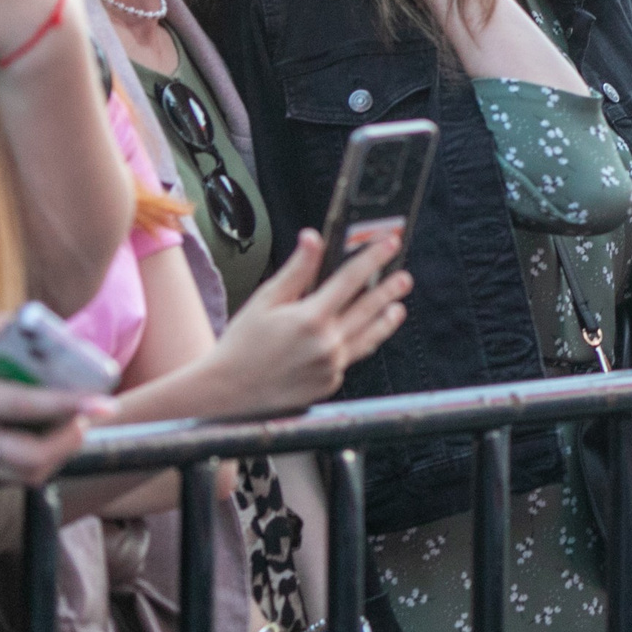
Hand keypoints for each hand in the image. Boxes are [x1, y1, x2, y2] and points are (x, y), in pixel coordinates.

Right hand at [0, 313, 113, 482]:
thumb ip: (5, 327)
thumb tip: (55, 328)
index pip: (25, 407)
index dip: (70, 406)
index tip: (106, 403)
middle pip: (28, 457)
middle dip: (69, 442)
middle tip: (86, 420)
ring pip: (19, 477)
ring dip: (55, 458)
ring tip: (70, 432)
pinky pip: (3, 479)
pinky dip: (31, 466)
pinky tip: (42, 443)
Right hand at [201, 231, 411, 417]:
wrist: (226, 394)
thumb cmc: (241, 345)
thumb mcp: (265, 301)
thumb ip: (296, 270)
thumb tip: (313, 238)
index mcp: (311, 318)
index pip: (351, 279)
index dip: (373, 258)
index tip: (390, 243)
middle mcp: (327, 344)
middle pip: (369, 309)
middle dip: (389, 290)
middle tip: (404, 277)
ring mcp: (332, 367)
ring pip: (369, 337)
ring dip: (385, 320)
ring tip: (397, 307)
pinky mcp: (330, 383)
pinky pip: (349, 358)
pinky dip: (355, 344)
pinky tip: (359, 334)